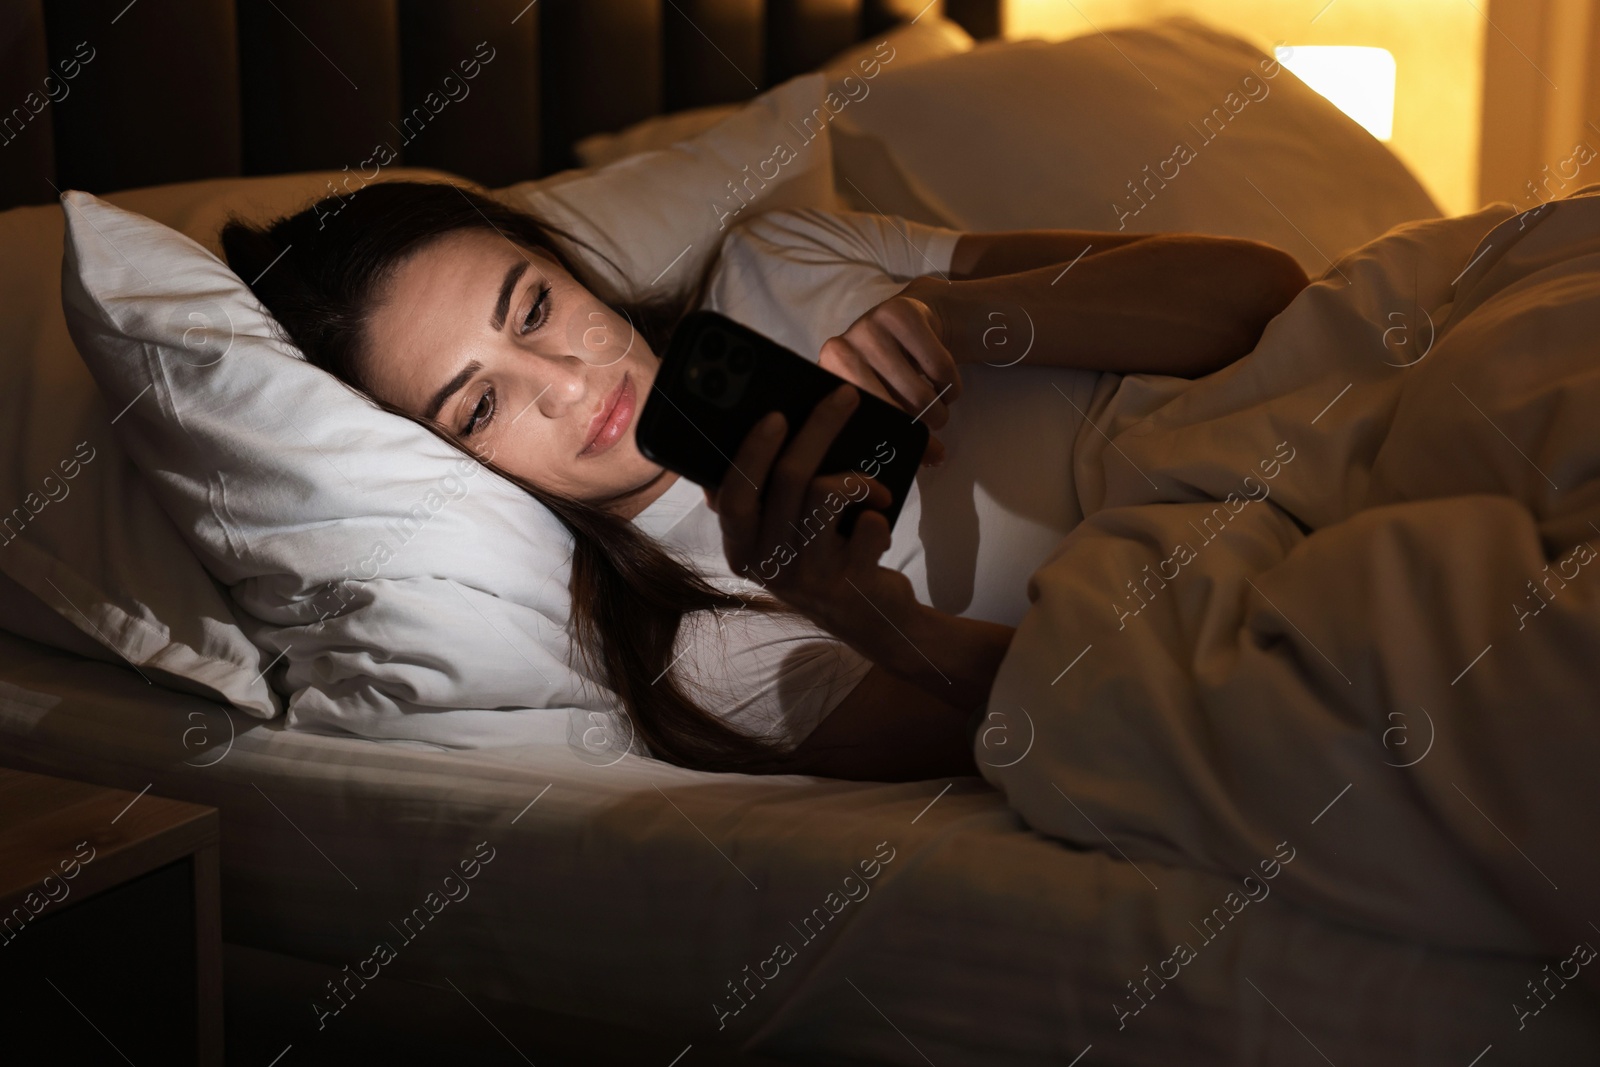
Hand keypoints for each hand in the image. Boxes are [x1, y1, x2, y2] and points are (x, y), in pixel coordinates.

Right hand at [702, 384, 922, 642]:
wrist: (875, 622)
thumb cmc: (826, 564)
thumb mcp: (784, 539)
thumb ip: (763, 501)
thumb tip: (757, 433)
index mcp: (743, 551)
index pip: (734, 497)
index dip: (753, 452)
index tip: (776, 414)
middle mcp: (769, 567)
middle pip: (789, 479)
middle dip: (820, 428)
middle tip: (844, 398)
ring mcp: (809, 578)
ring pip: (826, 493)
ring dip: (858, 480)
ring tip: (874, 490)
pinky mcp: (849, 584)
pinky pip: (868, 525)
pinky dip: (880, 517)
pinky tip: (879, 528)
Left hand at [818, 278, 958, 464]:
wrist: (910, 319)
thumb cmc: (888, 373)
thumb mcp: (875, 399)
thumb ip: (880, 432)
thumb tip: (901, 474)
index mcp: (827, 379)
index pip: (856, 422)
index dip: (887, 445)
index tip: (911, 460)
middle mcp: (839, 349)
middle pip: (889, 410)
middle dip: (918, 432)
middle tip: (932, 442)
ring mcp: (868, 326)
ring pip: (918, 392)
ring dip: (938, 413)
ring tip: (939, 414)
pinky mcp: (901, 311)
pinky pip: (940, 366)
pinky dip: (952, 386)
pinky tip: (947, 387)